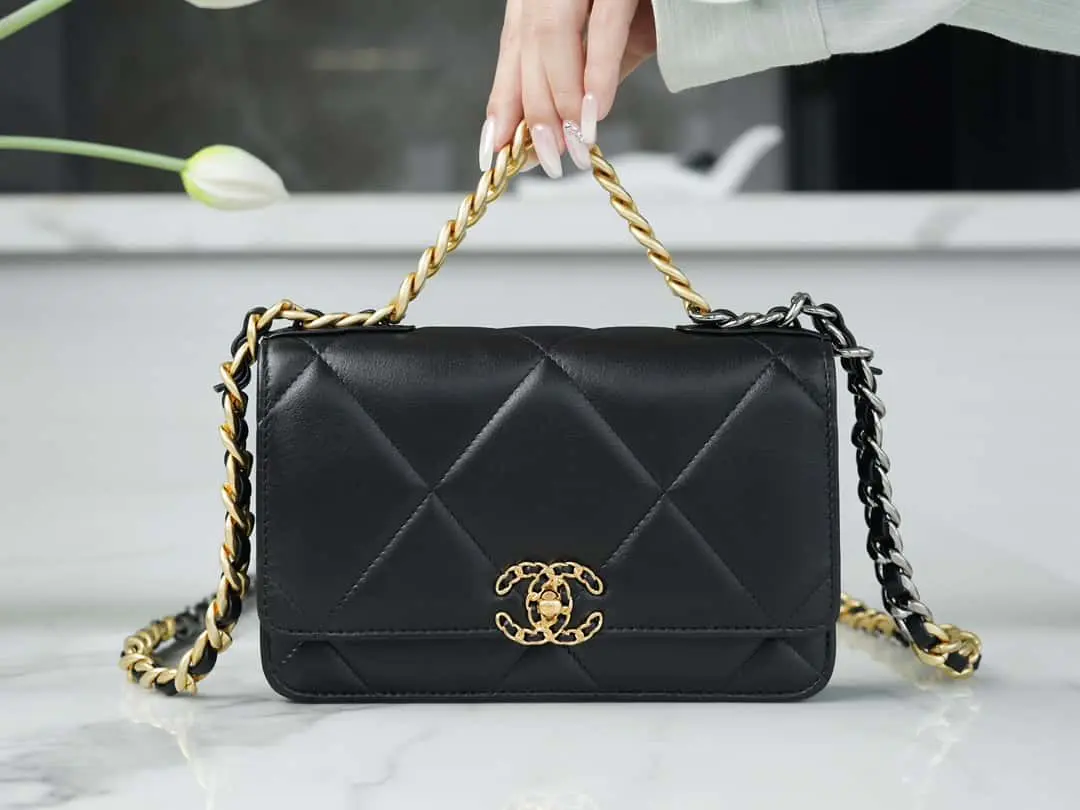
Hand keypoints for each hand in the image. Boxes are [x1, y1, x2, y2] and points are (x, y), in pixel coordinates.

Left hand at [479, 0, 656, 177]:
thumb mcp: (618, 40)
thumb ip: (586, 81)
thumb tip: (561, 134)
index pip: (513, 52)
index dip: (503, 104)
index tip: (499, 153)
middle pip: (527, 50)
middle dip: (533, 113)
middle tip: (546, 160)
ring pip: (552, 38)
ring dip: (560, 100)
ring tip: (573, 144)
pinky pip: (603, 24)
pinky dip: (597, 72)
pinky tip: (595, 110)